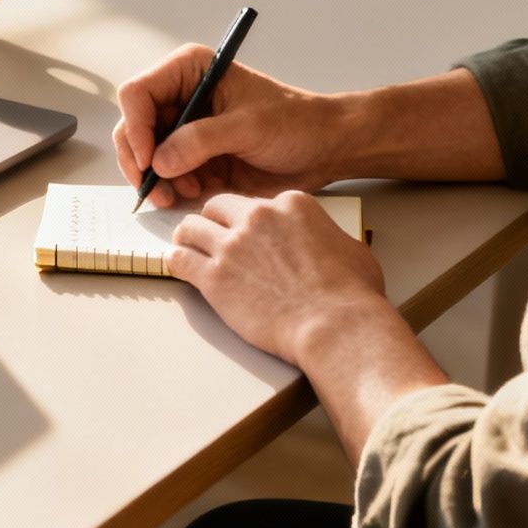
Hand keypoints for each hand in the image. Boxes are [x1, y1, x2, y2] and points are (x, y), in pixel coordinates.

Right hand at [113, 43, 348, 207]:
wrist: (322, 148)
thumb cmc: (296, 122)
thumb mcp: (250, 126)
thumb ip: (202, 140)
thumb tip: (160, 161)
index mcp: (190, 71)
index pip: (138, 94)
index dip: (137, 128)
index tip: (150, 161)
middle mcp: (180, 96)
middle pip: (132, 126)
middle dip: (140, 160)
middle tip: (155, 189)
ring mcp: (184, 128)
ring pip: (144, 155)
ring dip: (156, 179)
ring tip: (183, 194)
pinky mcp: (192, 156)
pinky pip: (164, 175)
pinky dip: (171, 189)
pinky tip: (195, 193)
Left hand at [168, 191, 387, 364]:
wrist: (335, 326)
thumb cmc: (350, 294)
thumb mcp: (350, 248)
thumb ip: (327, 237)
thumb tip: (326, 246)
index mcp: (290, 204)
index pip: (254, 202)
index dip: (247, 219)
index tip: (245, 232)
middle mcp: (257, 217)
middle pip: (216, 207)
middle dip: (213, 222)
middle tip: (211, 237)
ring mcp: (232, 245)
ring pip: (190, 227)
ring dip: (188, 238)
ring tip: (188, 249)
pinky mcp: (214, 277)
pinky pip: (179, 259)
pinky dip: (177, 261)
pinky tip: (180, 267)